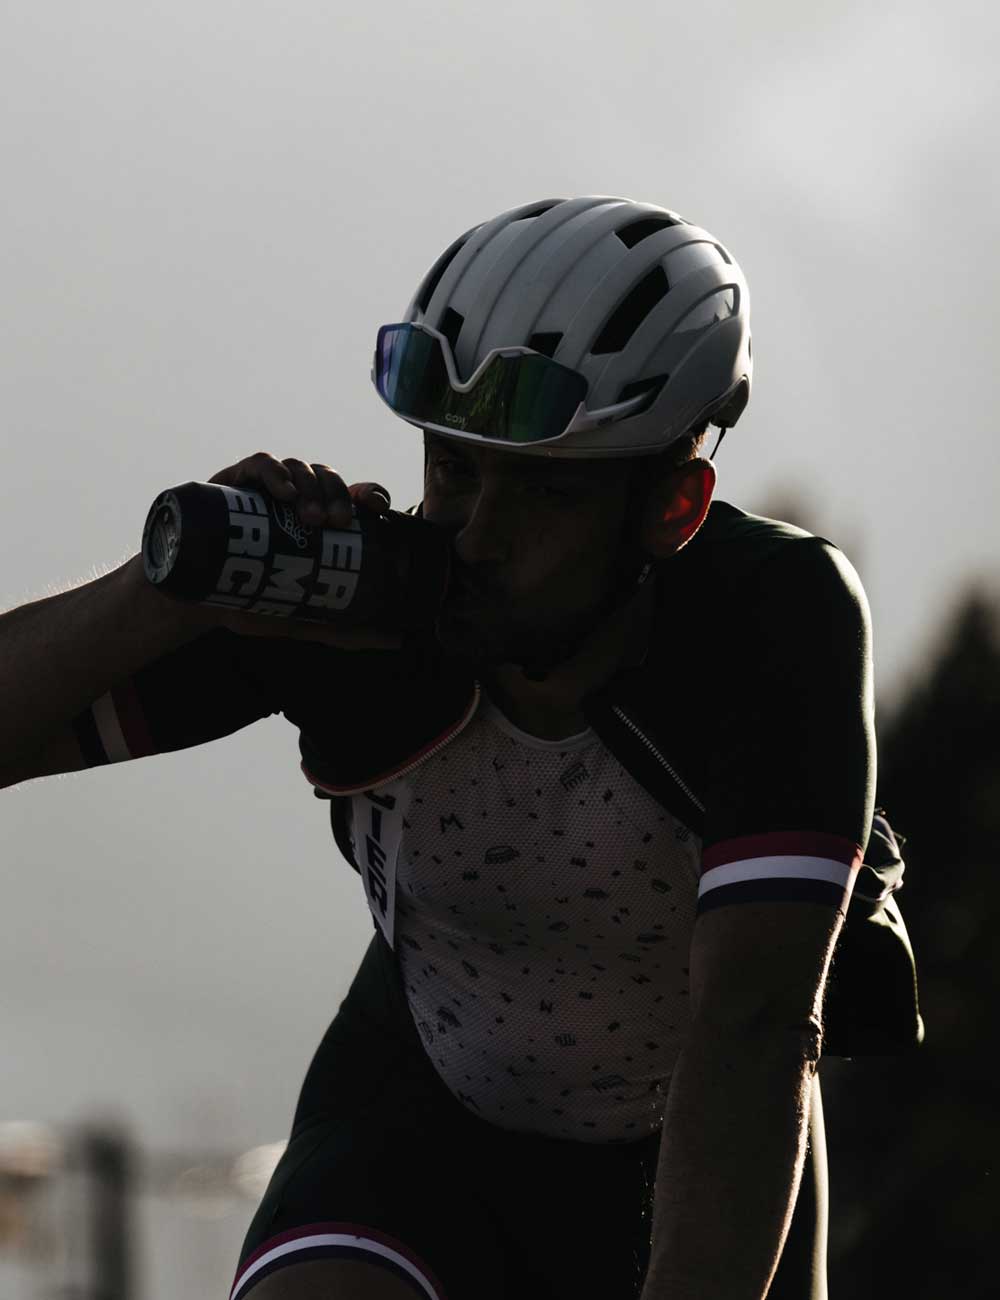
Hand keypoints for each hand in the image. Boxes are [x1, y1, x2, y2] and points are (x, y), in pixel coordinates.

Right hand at [182, 452, 401, 648]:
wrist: (193, 604)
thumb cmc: (250, 604)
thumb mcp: (303, 620)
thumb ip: (346, 629)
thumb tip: (396, 639)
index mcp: (317, 522)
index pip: (352, 495)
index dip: (369, 493)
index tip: (377, 508)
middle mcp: (295, 499)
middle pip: (328, 477)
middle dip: (338, 494)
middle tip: (336, 523)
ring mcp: (264, 488)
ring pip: (299, 467)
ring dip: (310, 486)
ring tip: (309, 517)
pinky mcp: (234, 482)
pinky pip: (260, 463)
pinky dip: (275, 472)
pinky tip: (283, 493)